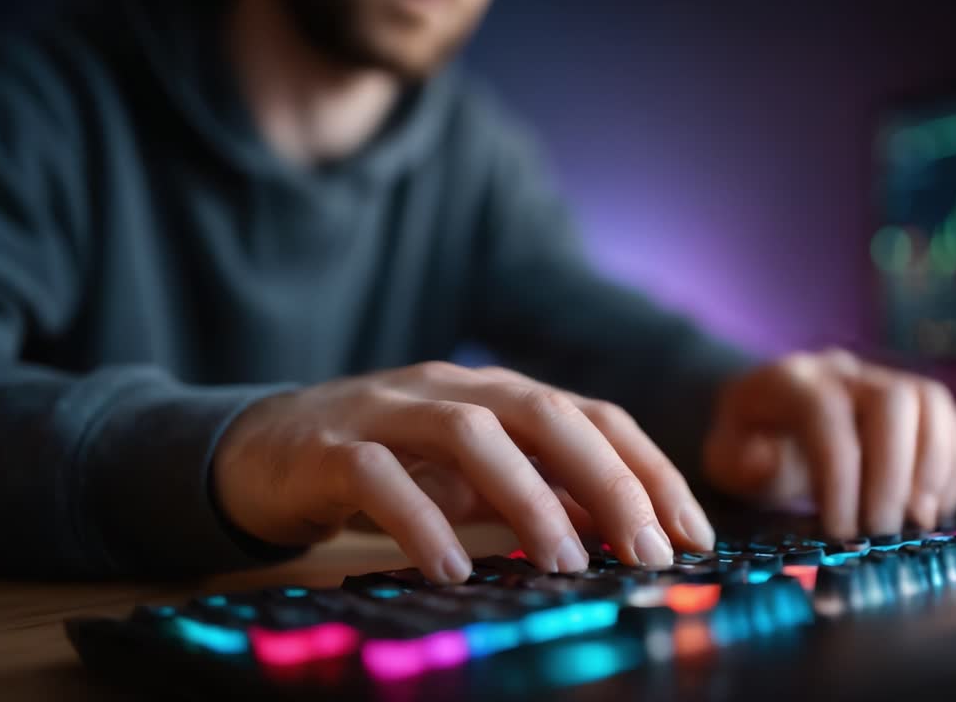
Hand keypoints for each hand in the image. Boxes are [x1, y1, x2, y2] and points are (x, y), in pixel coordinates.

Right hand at [213, 362, 714, 582]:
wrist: (263, 447)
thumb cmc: (387, 464)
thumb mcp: (475, 477)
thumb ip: (542, 491)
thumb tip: (624, 529)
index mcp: (498, 392)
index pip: (594, 416)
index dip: (649, 469)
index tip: (693, 534)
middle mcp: (453, 387)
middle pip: (547, 415)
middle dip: (609, 481)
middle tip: (649, 552)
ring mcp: (389, 409)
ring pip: (472, 434)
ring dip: (528, 499)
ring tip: (566, 563)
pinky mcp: (330, 446)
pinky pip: (380, 475)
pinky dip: (421, 520)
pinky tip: (452, 568)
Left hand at [704, 350, 955, 537]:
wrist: (768, 418)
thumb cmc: (748, 445)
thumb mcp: (724, 458)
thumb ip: (740, 464)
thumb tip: (771, 463)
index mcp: (790, 381)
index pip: (825, 412)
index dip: (839, 473)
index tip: (840, 530)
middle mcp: (842, 371)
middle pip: (893, 400)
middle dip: (893, 473)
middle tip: (881, 531)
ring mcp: (882, 379)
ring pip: (931, 402)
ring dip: (933, 467)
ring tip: (917, 520)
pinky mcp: (912, 401)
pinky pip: (949, 420)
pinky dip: (950, 467)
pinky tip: (931, 509)